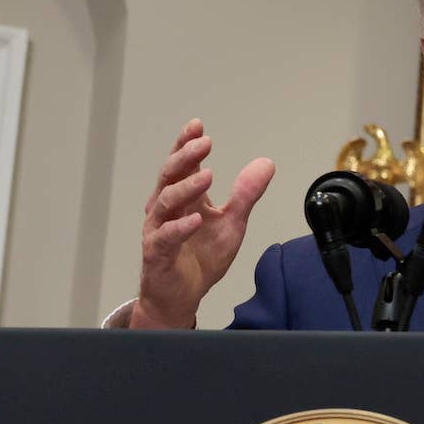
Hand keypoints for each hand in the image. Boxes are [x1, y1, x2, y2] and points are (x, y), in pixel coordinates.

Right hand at [132, 119, 275, 328]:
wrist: (182, 297)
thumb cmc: (200, 258)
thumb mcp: (232, 223)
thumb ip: (246, 194)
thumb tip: (266, 163)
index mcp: (183, 198)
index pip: (181, 165)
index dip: (186, 144)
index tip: (198, 126)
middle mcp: (166, 210)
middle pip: (169, 176)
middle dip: (185, 157)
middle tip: (204, 143)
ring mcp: (158, 231)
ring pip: (165, 203)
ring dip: (186, 188)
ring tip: (207, 176)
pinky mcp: (157, 254)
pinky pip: (166, 237)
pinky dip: (180, 227)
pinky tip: (196, 219)